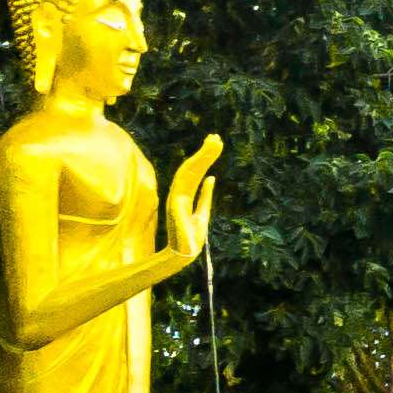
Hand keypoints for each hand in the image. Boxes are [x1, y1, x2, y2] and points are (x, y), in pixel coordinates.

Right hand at [165, 137, 222, 256]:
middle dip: (204, 153)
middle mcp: (178, 194)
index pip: (194, 171)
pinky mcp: (176, 206)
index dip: (204, 157)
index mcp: (184, 195)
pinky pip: (185, 185)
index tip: (214, 142)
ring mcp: (176, 200)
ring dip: (202, 158)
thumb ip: (205, 196)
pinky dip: (195, 173)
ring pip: (189, 173)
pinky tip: (207, 162)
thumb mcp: (203, 212)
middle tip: (217, 138)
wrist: (184, 254)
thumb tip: (211, 179)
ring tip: (214, 144)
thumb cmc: (192, 236)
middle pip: (192, 169)